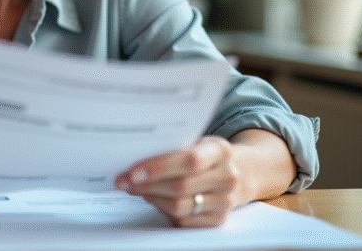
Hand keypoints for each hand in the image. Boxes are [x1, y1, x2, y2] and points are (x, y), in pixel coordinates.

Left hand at [114, 136, 246, 227]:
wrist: (237, 173)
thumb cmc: (205, 154)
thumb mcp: (196, 142)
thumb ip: (173, 147)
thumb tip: (134, 157)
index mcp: (220, 151)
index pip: (189, 161)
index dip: (159, 168)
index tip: (133, 172)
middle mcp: (227, 177)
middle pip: (181, 187)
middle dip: (147, 185)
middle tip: (124, 181)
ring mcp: (225, 201)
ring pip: (179, 207)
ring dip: (151, 198)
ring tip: (134, 189)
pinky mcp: (218, 220)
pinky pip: (183, 220)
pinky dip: (162, 209)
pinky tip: (153, 198)